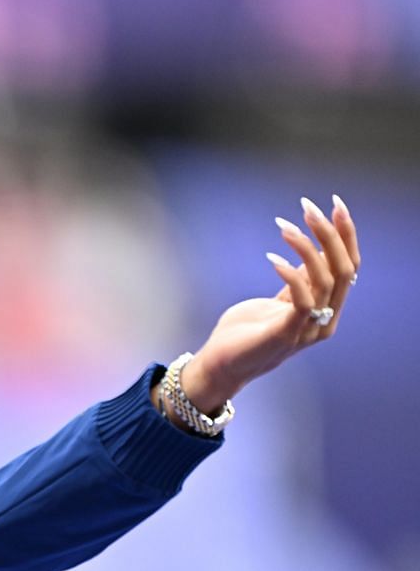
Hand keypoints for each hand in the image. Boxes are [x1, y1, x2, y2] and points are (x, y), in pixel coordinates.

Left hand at [183, 194, 360, 411]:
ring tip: (283, 226)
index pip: (350, 265)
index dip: (346, 234)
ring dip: (306, 247)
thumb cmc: (246, 332)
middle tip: (308, 206)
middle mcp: (325, 319)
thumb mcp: (278, 301)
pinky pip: (303, 299)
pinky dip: (291, 274)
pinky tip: (272, 256)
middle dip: (329, 233)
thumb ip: (299, 282)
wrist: (220, 366)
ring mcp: (309, 330)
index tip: (334, 203)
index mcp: (327, 309)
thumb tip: (310, 252)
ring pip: (326, 279)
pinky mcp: (287, 335)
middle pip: (344, 268)